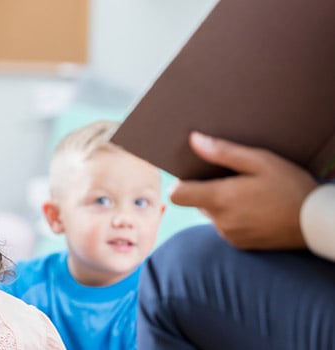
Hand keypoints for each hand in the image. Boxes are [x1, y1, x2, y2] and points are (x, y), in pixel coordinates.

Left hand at [170, 132, 317, 249]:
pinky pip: (226, 226)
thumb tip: (194, 140)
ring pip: (212, 214)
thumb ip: (223, 152)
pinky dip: (234, 217)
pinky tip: (255, 208)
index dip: (182, 183)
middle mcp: (220, 221)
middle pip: (196, 202)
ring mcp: (229, 234)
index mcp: (220, 199)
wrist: (315, 222)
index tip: (195, 174)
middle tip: (234, 179)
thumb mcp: (260, 161)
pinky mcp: (240, 244)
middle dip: (208, 190)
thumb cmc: (290, 187)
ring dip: (222, 204)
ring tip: (249, 194)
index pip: (177, 195)